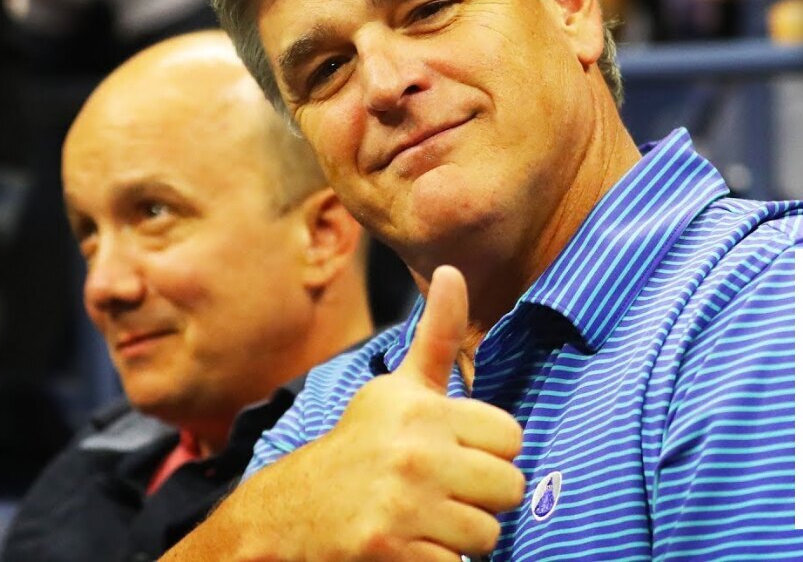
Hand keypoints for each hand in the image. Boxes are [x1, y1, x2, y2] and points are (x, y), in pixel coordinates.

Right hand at [165, 266, 524, 560]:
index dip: (489, 452)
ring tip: (425, 522)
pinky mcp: (389, 552)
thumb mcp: (397, 390)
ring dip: (462, 538)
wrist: (289, 514)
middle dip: (482, 498)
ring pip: (489, 535)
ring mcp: (401, 504)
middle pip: (510, 488)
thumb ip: (438, 335)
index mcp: (422, 409)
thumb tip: (451, 268)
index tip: (454, 454)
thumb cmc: (361, 448)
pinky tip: (409, 548)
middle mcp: (414, 452)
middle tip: (441, 494)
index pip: (513, 437)